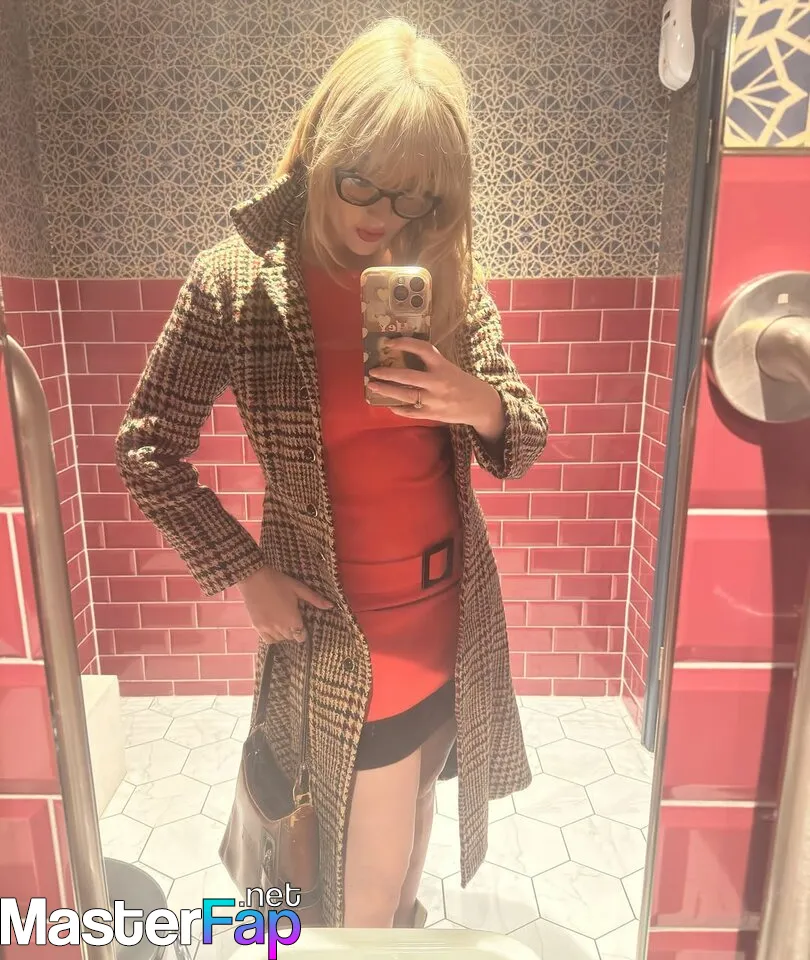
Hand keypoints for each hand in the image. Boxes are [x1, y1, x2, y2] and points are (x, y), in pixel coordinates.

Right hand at [236, 566, 332, 644]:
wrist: (254, 578)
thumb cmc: (279, 582)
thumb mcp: (299, 588)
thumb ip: (315, 599)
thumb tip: (331, 606)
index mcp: (293, 619)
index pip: (301, 636)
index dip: (303, 631)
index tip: (302, 624)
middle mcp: (281, 627)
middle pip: (291, 637)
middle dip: (294, 631)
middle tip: (292, 619)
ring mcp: (268, 628)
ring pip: (280, 639)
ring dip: (284, 634)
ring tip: (283, 622)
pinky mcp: (257, 627)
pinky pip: (268, 640)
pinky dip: (273, 637)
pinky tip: (274, 628)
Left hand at [367, 337, 506, 441]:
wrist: (481, 404)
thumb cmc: (462, 383)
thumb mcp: (449, 367)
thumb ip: (430, 364)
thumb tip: (402, 358)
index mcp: (443, 366)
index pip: (422, 349)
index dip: (404, 343)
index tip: (388, 343)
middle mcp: (438, 382)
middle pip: (407, 376)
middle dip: (387, 373)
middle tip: (372, 371)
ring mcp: (434, 400)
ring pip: (405, 395)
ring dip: (387, 390)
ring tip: (373, 387)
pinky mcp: (433, 414)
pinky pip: (411, 412)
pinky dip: (398, 408)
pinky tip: (389, 405)